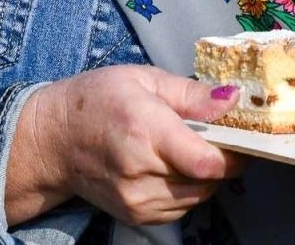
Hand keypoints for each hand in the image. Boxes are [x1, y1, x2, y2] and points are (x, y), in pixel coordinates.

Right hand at [5, 65, 245, 225]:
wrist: (52, 140)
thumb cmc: (97, 101)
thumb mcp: (144, 79)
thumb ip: (192, 93)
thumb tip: (232, 99)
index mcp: (145, 130)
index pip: (206, 162)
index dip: (234, 153)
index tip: (242, 137)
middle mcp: (140, 171)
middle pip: (208, 180)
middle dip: (223, 160)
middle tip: (218, 137)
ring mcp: (136, 199)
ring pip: (199, 197)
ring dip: (206, 176)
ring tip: (192, 149)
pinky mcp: (134, 214)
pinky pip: (181, 208)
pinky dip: (188, 189)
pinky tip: (174, 166)